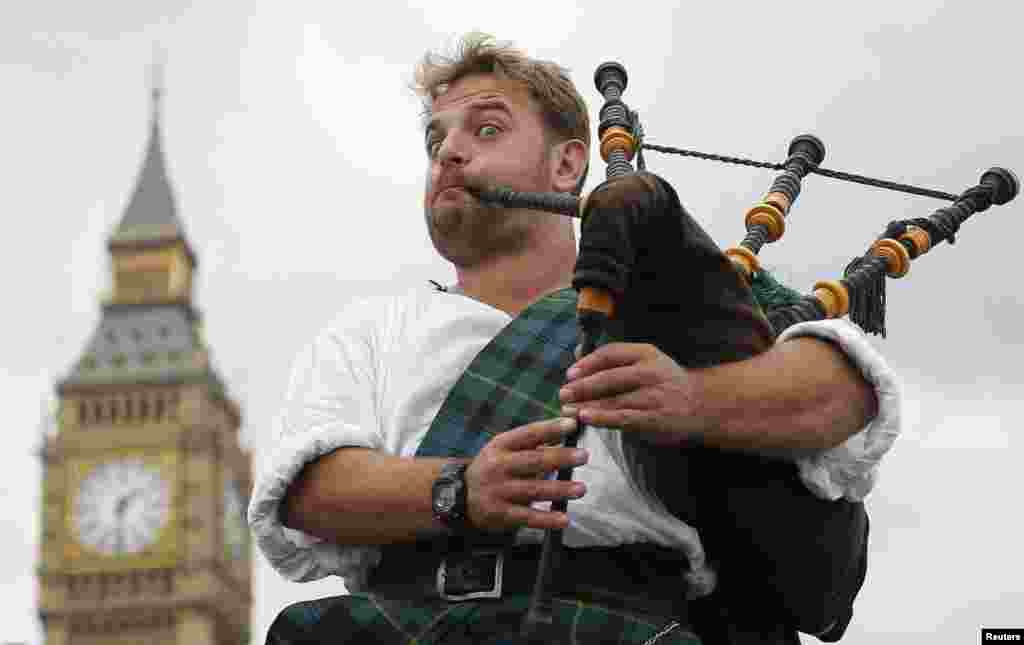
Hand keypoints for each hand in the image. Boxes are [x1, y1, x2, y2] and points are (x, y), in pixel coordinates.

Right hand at [465, 417, 587, 532]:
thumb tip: (568, 427)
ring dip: (559, 490)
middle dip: (560, 458)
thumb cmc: (493, 467)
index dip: (550, 429)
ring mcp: (498, 491)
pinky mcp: (500, 514)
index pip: (528, 434)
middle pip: (532, 461)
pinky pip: (526, 517)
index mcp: (501, 445)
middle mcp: (498, 466)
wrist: (460, 496)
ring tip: (581, 489)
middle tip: (584, 455)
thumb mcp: (504, 448)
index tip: (572, 425)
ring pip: (533, 490)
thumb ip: (533, 441)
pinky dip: (546, 519)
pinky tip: (564, 518)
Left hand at [559, 342, 703, 445]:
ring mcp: (654, 395)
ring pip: (613, 399)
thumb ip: (615, 360)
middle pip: (608, 377)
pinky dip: (602, 417)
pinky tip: (586, 418)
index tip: (570, 374)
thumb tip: (577, 354)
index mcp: (646, 353)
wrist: (702, 404)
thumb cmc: (665, 382)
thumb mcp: (646, 362)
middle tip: (563, 393)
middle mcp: (650, 371)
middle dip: (582, 386)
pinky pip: (623, 417)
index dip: (586, 363)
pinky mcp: (655, 417)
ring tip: (568, 409)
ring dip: (586, 405)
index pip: (610, 353)